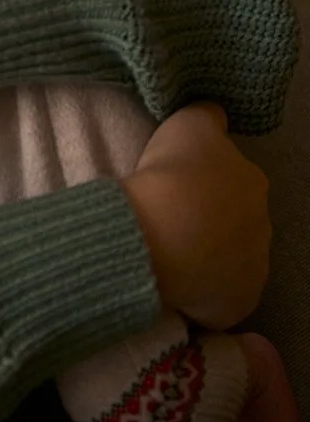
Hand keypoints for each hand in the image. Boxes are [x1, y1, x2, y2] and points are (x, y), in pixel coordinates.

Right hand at [122, 102, 270, 329]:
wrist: (160, 234)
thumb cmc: (173, 174)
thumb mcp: (189, 122)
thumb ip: (208, 117)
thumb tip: (216, 120)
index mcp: (254, 182)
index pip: (234, 179)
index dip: (205, 181)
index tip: (178, 184)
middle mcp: (263, 226)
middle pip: (236, 221)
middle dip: (212, 220)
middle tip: (174, 216)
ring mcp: (253, 269)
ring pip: (232, 260)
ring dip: (210, 255)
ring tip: (172, 249)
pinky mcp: (237, 304)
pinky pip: (220, 296)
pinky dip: (204, 291)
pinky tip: (179, 280)